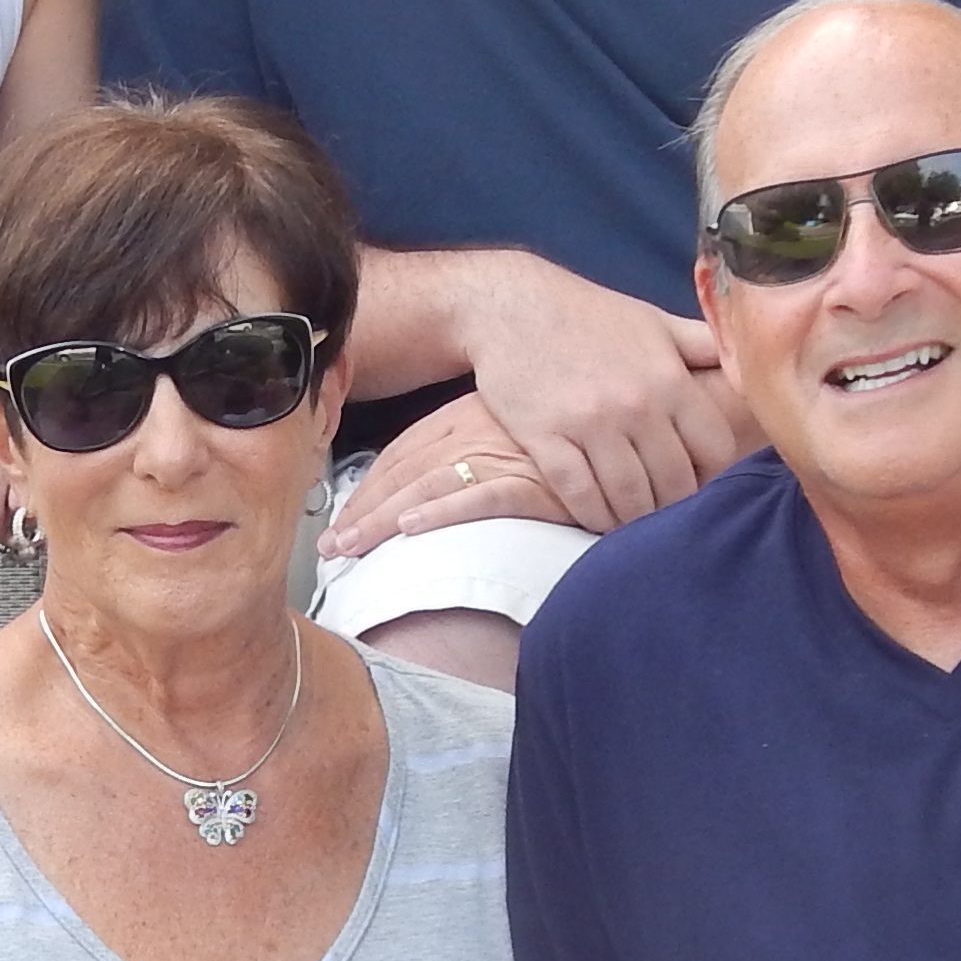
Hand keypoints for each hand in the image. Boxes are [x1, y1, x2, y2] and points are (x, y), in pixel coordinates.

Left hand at [313, 393, 574, 562]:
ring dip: (382, 521)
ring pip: (426, 487)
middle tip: (329, 549)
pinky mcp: (536, 479)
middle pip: (402, 473)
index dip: (366, 490)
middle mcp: (476, 429)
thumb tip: (433, 487)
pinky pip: (478, 497)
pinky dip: (441, 513)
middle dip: (361, 512)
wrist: (632, 410)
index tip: (341, 522)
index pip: (400, 453)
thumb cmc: (569, 426)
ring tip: (351, 550)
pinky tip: (411, 531)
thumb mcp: (510, 425)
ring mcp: (504, 452)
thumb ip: (474, 446)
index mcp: (465, 414)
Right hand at [448, 258, 749, 535]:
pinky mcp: (546, 438)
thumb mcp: (655, 321)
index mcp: (669, 378)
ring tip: (635, 522)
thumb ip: (705, 346)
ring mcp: (589, 424)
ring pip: (629, 497)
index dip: (713, 473)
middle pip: (674, 483)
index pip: (714, 449)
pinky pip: (580, 496)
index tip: (701, 481)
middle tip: (666, 513)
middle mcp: (636, 405)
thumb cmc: (589, 314)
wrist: (511, 304)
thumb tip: (750, 362)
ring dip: (635, 518)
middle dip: (674, 505)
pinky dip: (594, 516)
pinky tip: (598, 518)